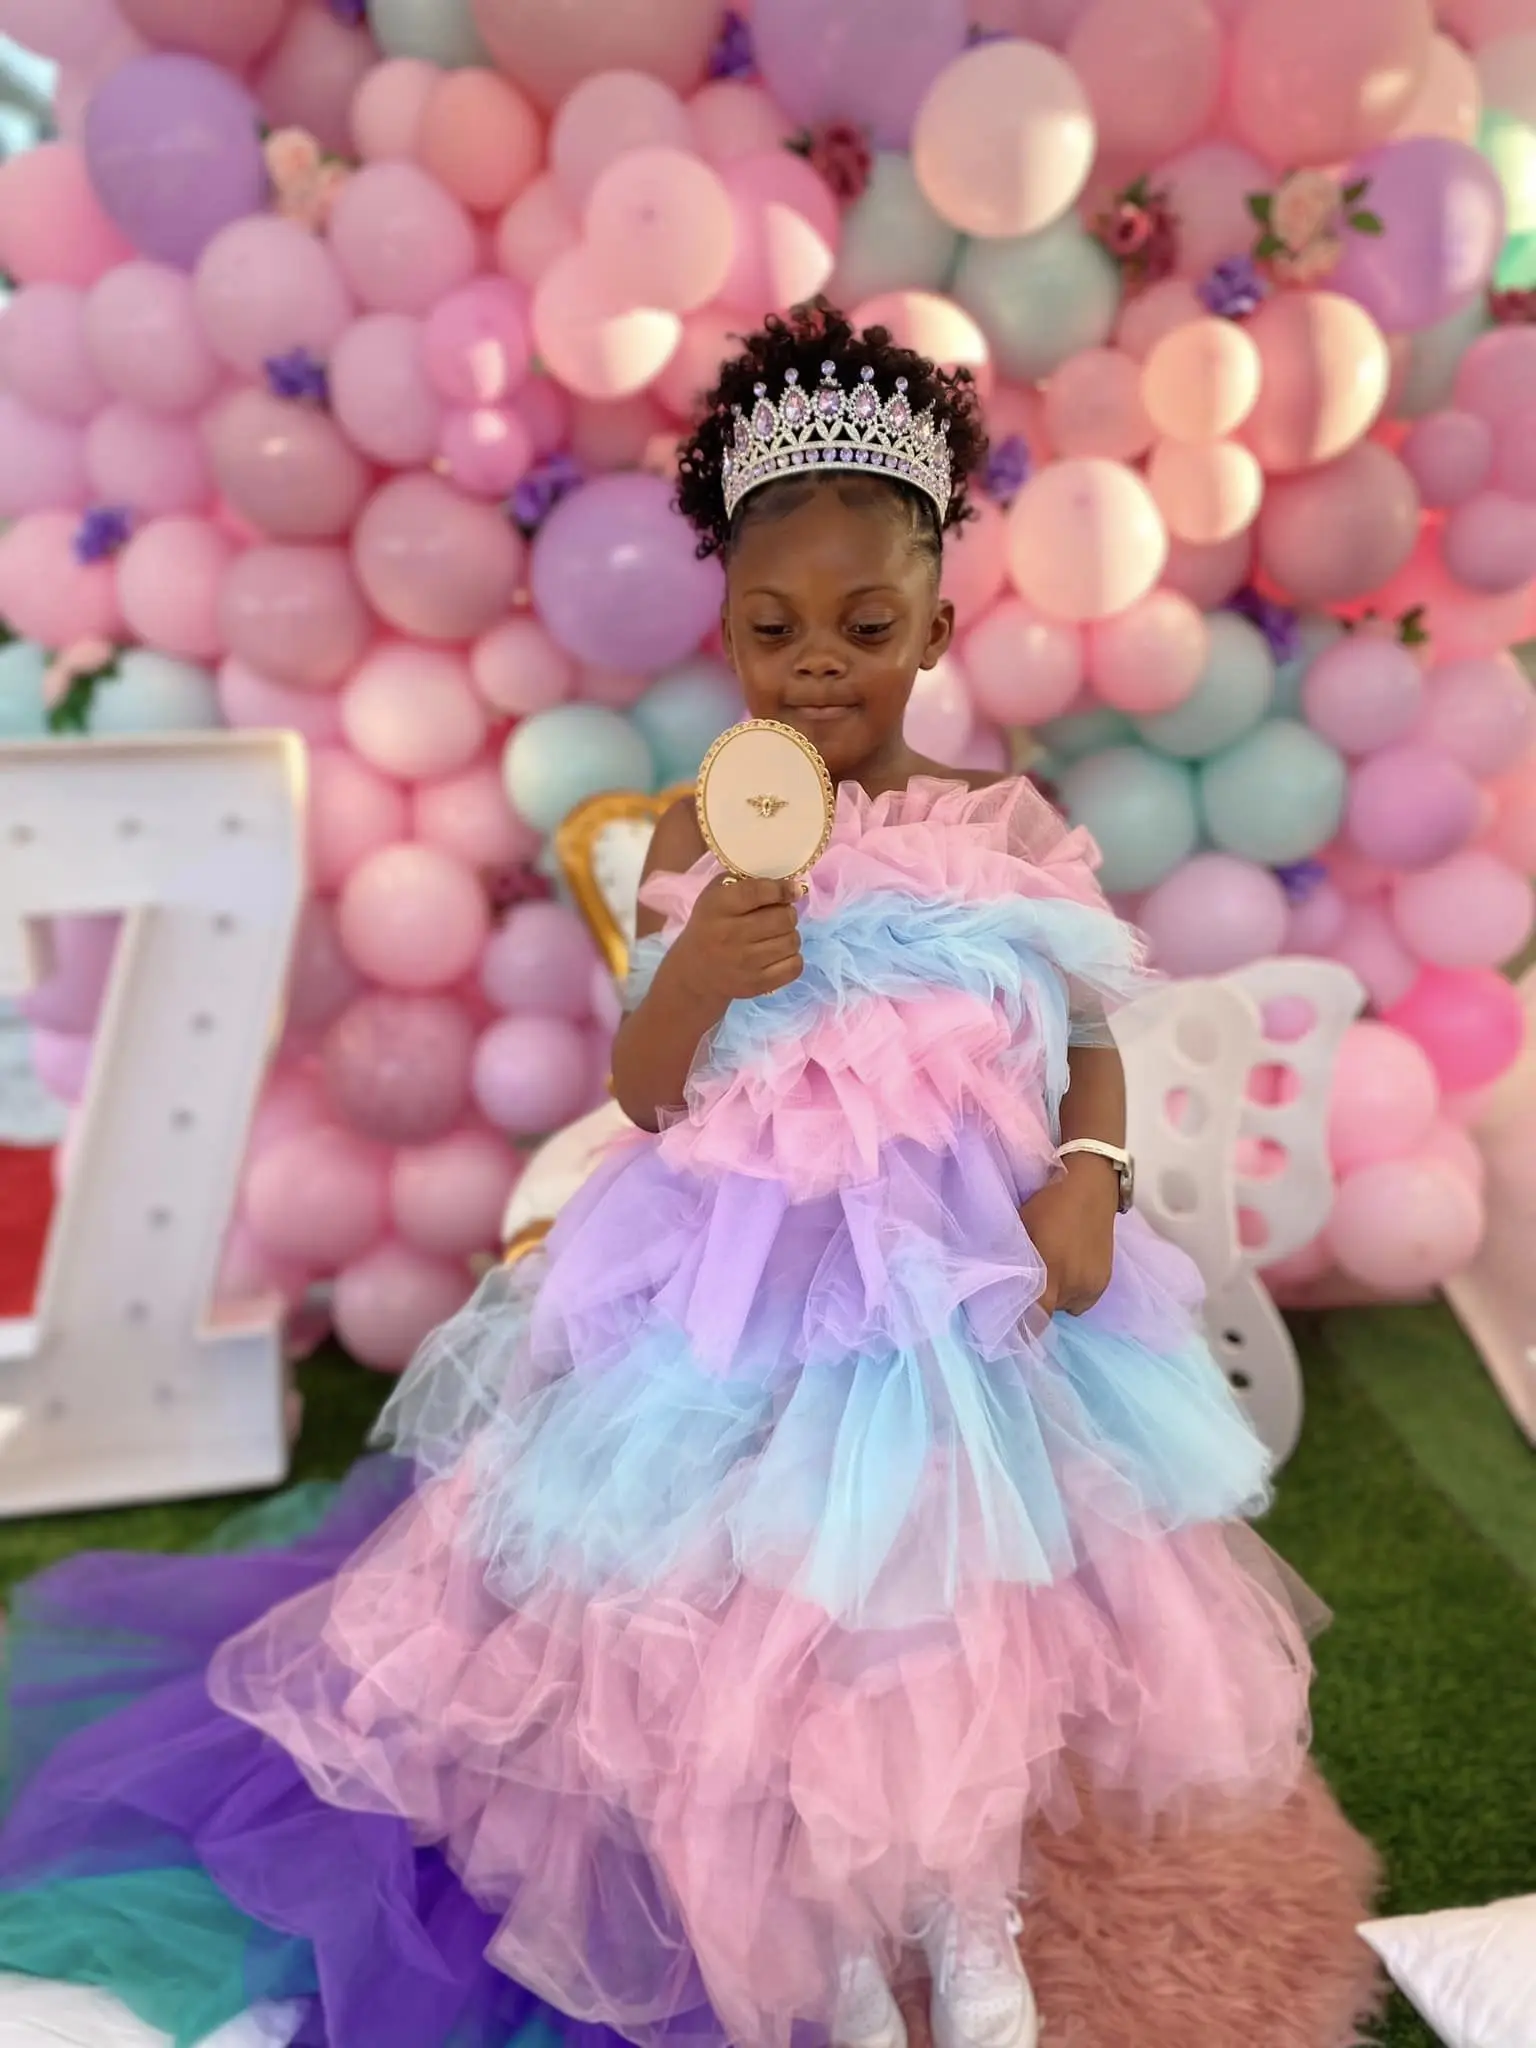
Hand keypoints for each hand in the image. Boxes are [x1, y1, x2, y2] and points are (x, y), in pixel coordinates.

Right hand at [668, 875, 802, 1007]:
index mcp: (719, 906)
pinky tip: (779, 955)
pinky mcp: (756, 984)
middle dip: (788, 913)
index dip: (782, 889)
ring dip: (790, 935)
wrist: (696, 972)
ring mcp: (745, 962)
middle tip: (780, 916)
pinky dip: (793, 958)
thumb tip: (790, 886)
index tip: (792, 890)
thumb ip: (746, 882)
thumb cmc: (710, 925)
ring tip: (777, 936)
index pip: (760, 892)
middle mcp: (731, 934)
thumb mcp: (716, 895)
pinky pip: (795, 966)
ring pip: (792, 941)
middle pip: (783, 918)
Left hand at [1020, 1152, 1118, 1316]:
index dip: (1018, 1325)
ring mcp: (1091, 1287)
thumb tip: (994, 1283)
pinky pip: (1080, 1301)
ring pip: (1063, 1308)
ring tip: (1049, 1272)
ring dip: (1053, 1297)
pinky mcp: (1103, 1284)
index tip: (1006, 1319)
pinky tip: (1067, 1270)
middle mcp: (1073, 1287)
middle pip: (1047, 1314)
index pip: (1032, 1320)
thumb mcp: (1021, 1228)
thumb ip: (1012, 1260)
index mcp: (1050, 1274)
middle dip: (1034, 1304)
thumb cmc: (1048, 1204)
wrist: (1091, 1187)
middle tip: (1024, 1285)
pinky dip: (1070, 1292)